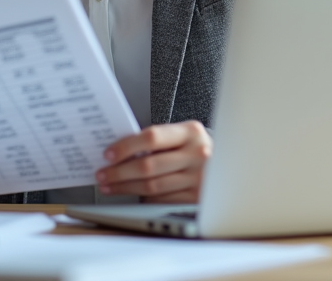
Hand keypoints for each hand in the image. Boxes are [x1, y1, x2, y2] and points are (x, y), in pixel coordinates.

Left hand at [95, 121, 211, 202]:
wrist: (229, 164)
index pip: (152, 136)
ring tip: (110, 185)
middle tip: (102, 173)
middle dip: (119, 171)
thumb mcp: (183, 136)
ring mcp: (199, 178)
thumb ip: (159, 140)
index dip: (126, 146)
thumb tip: (120, 150)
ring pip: (152, 186)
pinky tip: (131, 194)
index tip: (108, 154)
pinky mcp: (196, 199)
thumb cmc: (195, 149)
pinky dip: (142, 198)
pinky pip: (161, 200)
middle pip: (148, 165)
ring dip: (125, 187)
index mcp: (191, 132)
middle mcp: (198, 154)